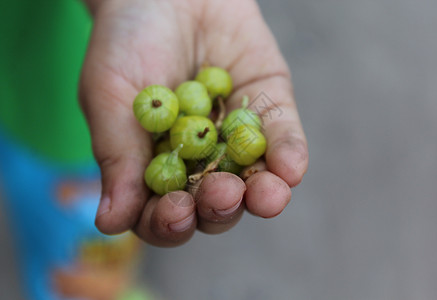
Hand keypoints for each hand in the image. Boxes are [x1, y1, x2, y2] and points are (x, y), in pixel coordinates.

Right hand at [79, 0, 307, 245]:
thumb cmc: (126, 42)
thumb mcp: (109, 96)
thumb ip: (116, 158)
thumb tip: (108, 225)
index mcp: (157, 169)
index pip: (165, 215)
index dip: (170, 224)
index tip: (174, 213)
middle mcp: (200, 163)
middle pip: (215, 207)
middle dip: (220, 208)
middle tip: (220, 194)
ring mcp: (237, 140)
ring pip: (256, 183)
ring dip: (263, 196)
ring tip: (266, 196)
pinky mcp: (271, 111)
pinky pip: (284, 140)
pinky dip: (289, 154)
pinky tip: (289, 168)